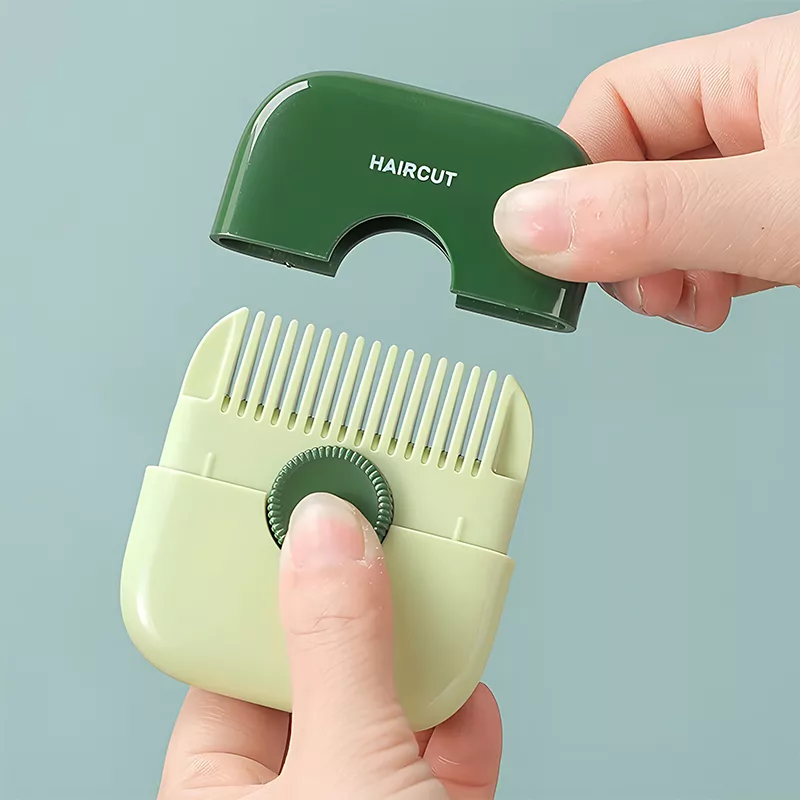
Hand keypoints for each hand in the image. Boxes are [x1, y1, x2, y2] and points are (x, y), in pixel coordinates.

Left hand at [156, 493, 501, 798]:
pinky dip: (464, 720)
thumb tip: (330, 536)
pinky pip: (443, 755)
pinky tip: (470, 690)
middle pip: (319, 676)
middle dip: (357, 617)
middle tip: (374, 544)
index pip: (229, 664)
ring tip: (432, 595)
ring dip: (420, 659)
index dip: (266, 591)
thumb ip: (337, 650)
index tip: (302, 531)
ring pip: (385, 711)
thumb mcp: (344, 767)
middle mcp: (289, 798)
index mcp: (222, 794)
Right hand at [494, 11, 799, 330]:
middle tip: (629, 284)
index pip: (612, 103)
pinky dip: (693, 287)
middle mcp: (758, 119)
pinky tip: (708, 305)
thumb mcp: (777, 207)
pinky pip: (705, 252)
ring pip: (663, 221)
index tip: (542, 242)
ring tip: (681, 302)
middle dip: (614, 242)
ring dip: (652, 274)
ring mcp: (770, 178)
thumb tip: (528, 223)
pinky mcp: (780, 227)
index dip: (567, 174)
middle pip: (629, 171)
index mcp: (755, 73)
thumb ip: (655, 213)